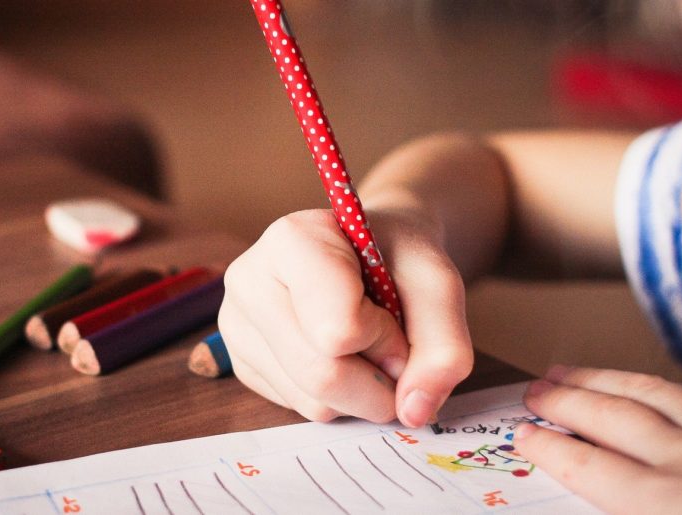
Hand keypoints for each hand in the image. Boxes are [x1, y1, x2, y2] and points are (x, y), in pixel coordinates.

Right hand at [218, 208, 472, 426]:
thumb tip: (413, 411)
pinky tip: (338, 355)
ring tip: (364, 346)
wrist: (368, 252)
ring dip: (360, 392)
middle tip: (394, 350)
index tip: (394, 313)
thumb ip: (444, 346)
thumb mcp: (438, 284)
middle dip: (378, 381)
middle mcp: (249, 280)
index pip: (339, 330)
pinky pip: (299, 408)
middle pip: (322, 375)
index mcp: (291, 240)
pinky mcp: (241, 362)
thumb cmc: (397, 257)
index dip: (385, 338)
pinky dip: (337, 397)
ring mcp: (237, 324)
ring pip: (312, 401)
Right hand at [515, 366, 681, 513]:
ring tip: (572, 369)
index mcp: (667, 507)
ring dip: (604, 379)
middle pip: (610, 418)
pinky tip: (664, 383)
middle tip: (534, 389)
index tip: (523, 432)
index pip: (589, 467)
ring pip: (652, 393)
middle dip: (564, 400)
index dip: (550, 447)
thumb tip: (620, 501)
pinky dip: (672, 385)